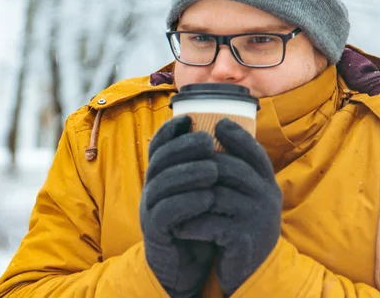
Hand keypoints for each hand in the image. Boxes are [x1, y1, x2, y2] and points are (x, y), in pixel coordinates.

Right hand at [140, 115, 217, 297]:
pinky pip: (166, 213)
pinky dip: (187, 203)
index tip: (188, 118)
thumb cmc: (199, 218)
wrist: (187, 261)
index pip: (159, 145)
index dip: (169, 130)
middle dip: (183, 147)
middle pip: (160, 160)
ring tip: (213, 169)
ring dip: (188, 173)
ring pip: (162, 184)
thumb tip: (229, 130)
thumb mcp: (202, 188)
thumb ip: (208, 163)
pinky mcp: (155, 231)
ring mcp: (150, 208)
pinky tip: (207, 198)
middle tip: (207, 141)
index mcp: (162, 173)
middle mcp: (152, 187)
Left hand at [172, 118, 282, 295]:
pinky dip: (191, 224)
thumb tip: (218, 133)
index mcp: (268, 183)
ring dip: (191, 195)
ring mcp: (257, 218)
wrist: (253, 270)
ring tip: (171, 196)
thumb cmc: (243, 226)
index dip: (237, 135)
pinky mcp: (242, 238)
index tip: (217, 123)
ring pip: (217, 195)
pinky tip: (178, 226)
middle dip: (202, 163)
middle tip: (179, 163)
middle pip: (231, 168)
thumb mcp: (248, 197)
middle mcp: (267, 197)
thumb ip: (237, 173)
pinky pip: (210, 224)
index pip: (255, 152)